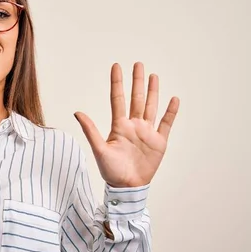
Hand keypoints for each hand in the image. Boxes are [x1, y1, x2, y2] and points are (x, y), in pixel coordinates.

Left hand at [74, 62, 178, 187]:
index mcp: (119, 126)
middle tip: (138, 64)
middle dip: (137, 82)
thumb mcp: (99, 149)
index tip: (116, 66)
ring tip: (153, 76)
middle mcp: (133, 126)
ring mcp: (147, 132)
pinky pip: (166, 124)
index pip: (118, 99)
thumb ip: (90, 130)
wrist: (127, 187)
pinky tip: (173, 99)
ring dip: (153, 92)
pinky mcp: (159, 142)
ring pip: (151, 107)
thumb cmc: (111, 171)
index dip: (117, 83)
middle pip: (136, 98)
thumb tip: (77, 112)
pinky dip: (171, 112)